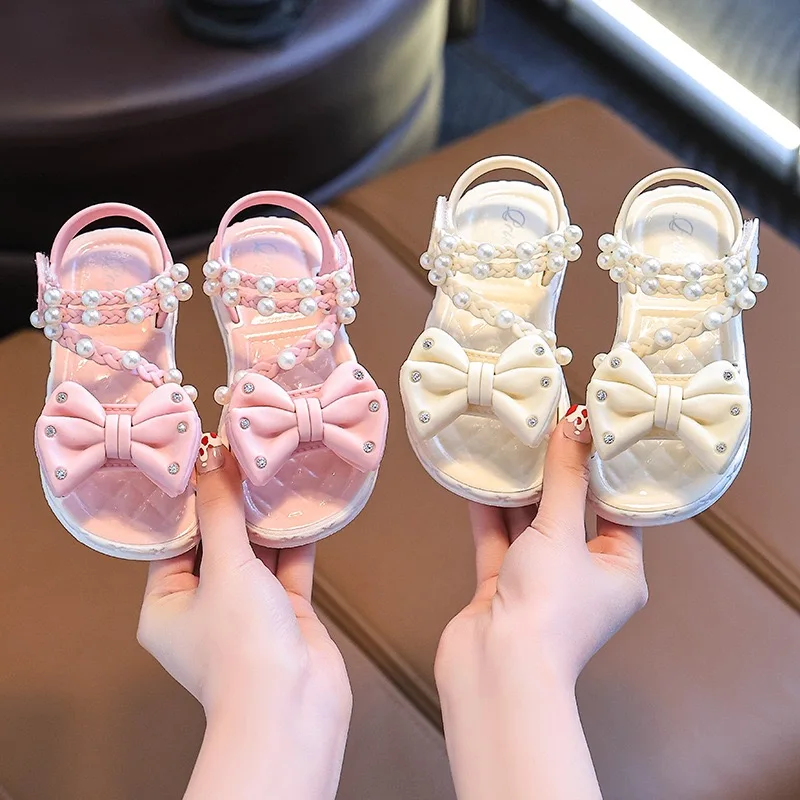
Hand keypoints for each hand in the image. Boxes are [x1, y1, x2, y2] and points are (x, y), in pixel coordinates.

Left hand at [138, 444, 350, 799]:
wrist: (293, 708)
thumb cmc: (242, 649)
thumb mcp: (225, 569)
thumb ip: (222, 513)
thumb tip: (214, 461)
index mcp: (168, 604)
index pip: (174, 539)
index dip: (190, 499)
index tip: (202, 457)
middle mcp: (205, 607)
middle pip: (216, 542)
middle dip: (232, 504)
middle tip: (243, 457)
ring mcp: (247, 610)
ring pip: (255, 553)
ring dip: (265, 519)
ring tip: (274, 472)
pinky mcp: (285, 613)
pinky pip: (288, 567)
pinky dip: (295, 540)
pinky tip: (303, 506)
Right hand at [434, 410, 647, 799]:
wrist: (497, 669)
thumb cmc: (549, 609)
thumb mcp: (562, 532)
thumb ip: (564, 478)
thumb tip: (576, 425)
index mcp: (619, 571)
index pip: (617, 509)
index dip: (604, 471)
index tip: (592, 432)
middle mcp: (582, 577)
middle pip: (571, 514)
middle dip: (556, 475)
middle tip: (546, 428)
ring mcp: (540, 583)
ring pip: (530, 526)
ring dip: (519, 491)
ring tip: (511, 445)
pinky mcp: (503, 587)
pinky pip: (498, 540)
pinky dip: (490, 512)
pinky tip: (480, 479)